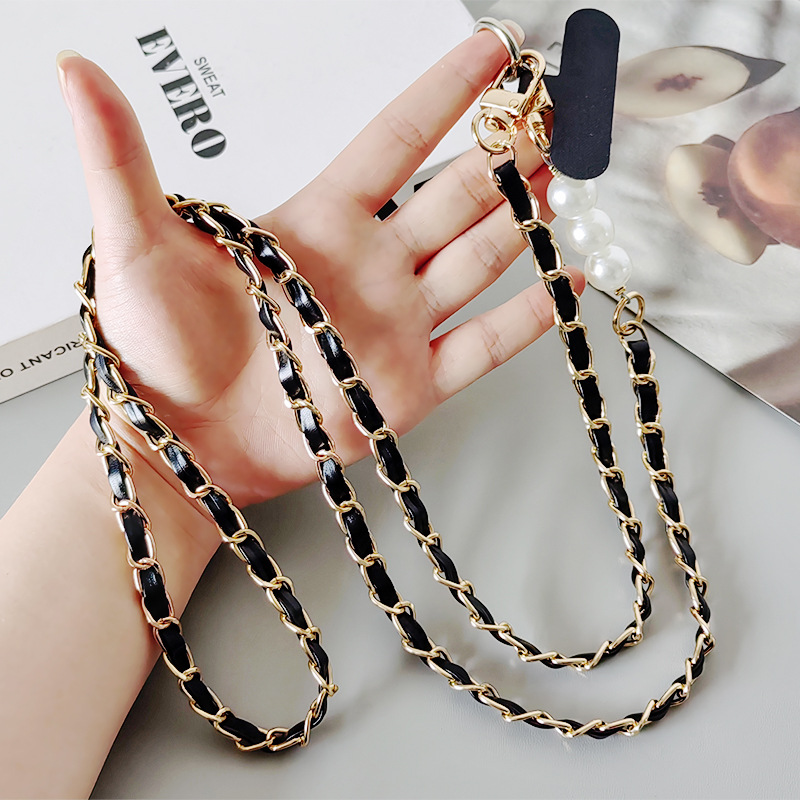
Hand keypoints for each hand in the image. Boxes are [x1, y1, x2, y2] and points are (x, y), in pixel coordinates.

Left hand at [58, 29, 582, 515]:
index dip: (444, 92)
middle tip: (544, 117)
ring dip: (517, 221)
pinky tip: (563, 283)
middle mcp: (368, 267)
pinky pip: (481, 346)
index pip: (394, 140)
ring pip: (475, 260)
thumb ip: (122, 158)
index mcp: (317, 223)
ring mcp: (395, 326)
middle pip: (452, 196)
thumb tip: (78, 70)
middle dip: (500, 154)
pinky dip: (526, 318)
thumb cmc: (155, 348)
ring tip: (555, 180)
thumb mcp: (136, 244)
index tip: (492, 50)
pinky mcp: (410, 386)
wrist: (181, 444)